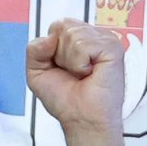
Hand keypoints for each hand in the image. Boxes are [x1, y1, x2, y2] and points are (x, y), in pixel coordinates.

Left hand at [29, 19, 129, 145]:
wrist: (81, 120)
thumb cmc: (66, 101)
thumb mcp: (37, 72)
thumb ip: (33, 49)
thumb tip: (49, 37)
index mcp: (80, 38)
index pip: (57, 25)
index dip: (51, 48)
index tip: (62, 69)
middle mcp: (93, 37)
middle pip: (62, 26)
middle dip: (60, 54)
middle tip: (74, 74)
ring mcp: (105, 41)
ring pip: (72, 34)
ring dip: (70, 61)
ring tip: (83, 75)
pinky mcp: (112, 48)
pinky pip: (83, 44)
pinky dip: (80, 63)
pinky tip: (90, 73)